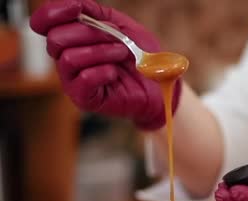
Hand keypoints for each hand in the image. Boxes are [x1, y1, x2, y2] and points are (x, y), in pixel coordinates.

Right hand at [30, 0, 180, 129]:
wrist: (159, 83)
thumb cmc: (140, 55)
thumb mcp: (121, 26)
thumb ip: (96, 14)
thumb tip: (75, 5)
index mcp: (71, 40)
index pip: (44, 23)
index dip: (53, 13)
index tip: (76, 8)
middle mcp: (66, 60)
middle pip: (56, 39)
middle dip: (89, 33)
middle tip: (115, 37)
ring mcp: (73, 81)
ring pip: (69, 58)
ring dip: (100, 51)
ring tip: (122, 53)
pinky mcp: (84, 99)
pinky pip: (84, 78)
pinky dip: (102, 71)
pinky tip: (115, 73)